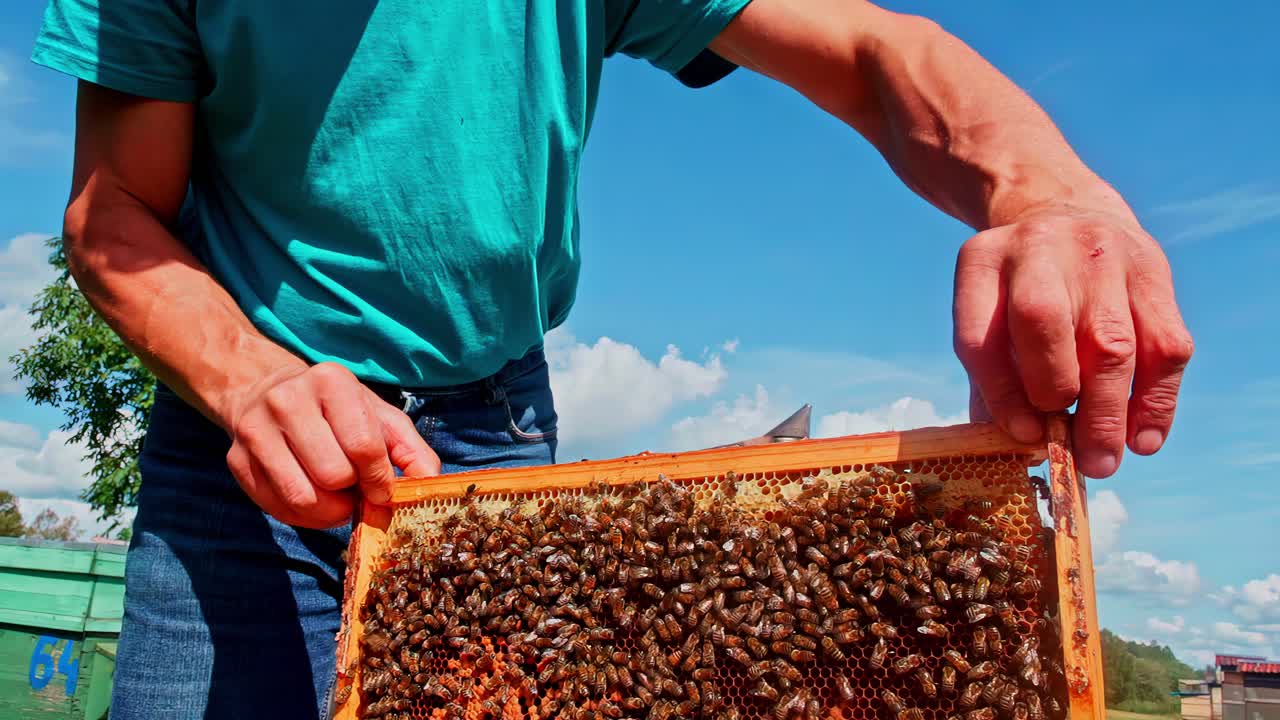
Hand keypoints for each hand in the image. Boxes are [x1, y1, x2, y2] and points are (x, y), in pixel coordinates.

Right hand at [224, 362, 440, 527]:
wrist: (265, 390)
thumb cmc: (335, 409)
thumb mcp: (378, 416)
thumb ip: (410, 449)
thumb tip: (428, 484)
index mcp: (331, 382)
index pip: (363, 446)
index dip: (378, 479)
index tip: (381, 489)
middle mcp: (288, 400)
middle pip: (333, 475)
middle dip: (352, 491)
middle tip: (354, 487)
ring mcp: (256, 430)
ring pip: (304, 497)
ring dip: (329, 510)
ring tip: (336, 496)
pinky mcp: (236, 459)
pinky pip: (278, 508)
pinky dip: (304, 517)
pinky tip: (314, 500)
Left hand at [953, 206, 1193, 477]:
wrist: (1067, 212)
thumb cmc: (1018, 293)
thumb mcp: (990, 316)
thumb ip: (993, 380)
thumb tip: (1016, 449)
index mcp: (981, 262)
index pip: (980, 335)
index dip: (1000, 394)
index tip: (1024, 437)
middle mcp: (1038, 247)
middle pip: (1044, 322)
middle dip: (1057, 395)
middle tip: (1069, 452)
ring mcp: (1100, 252)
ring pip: (1111, 340)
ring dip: (1109, 411)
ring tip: (1104, 459)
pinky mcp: (1152, 268)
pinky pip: (1164, 345)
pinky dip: (1156, 400)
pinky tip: (1143, 437)